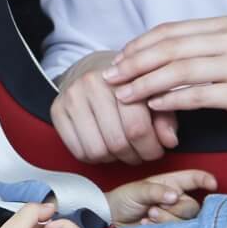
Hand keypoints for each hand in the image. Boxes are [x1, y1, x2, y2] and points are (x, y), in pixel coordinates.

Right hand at [50, 51, 178, 165]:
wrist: (92, 69)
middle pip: (117, 142)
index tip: (157, 150)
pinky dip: (95, 157)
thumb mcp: (152, 95)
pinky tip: (104, 147)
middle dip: (135, 156)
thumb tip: (169, 141)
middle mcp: (91, 84)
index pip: (137, 127)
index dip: (151, 148)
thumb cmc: (127, 87)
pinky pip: (78, 151)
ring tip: (123, 150)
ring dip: (114, 158)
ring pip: (97, 150)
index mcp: (120, 77)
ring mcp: (71, 97)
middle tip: (140, 153)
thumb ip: (165, 116)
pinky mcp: (56, 110)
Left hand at [104, 17, 226, 132]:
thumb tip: (158, 55)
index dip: (139, 45)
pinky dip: (173, 100)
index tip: (117, 60)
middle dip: (134, 63)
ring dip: (146, 82)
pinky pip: (200, 95)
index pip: (169, 31)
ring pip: (180, 71)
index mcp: (223, 27)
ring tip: (124, 94)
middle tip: (110, 77)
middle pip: (169, 48)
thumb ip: (202, 48)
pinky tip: (154, 105)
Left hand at [105, 169, 217, 224]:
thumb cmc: (123, 200)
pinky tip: (148, 226)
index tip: (212, 184)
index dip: (204, 180)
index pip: (193, 179)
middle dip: (174, 208)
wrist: (111, 221)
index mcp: (170, 184)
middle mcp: (176, 201)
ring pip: (186, 221)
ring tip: (148, 216)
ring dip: (167, 219)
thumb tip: (174, 196)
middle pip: (192, 206)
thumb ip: (155, 191)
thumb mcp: (136, 190)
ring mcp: (174, 218)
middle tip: (153, 208)